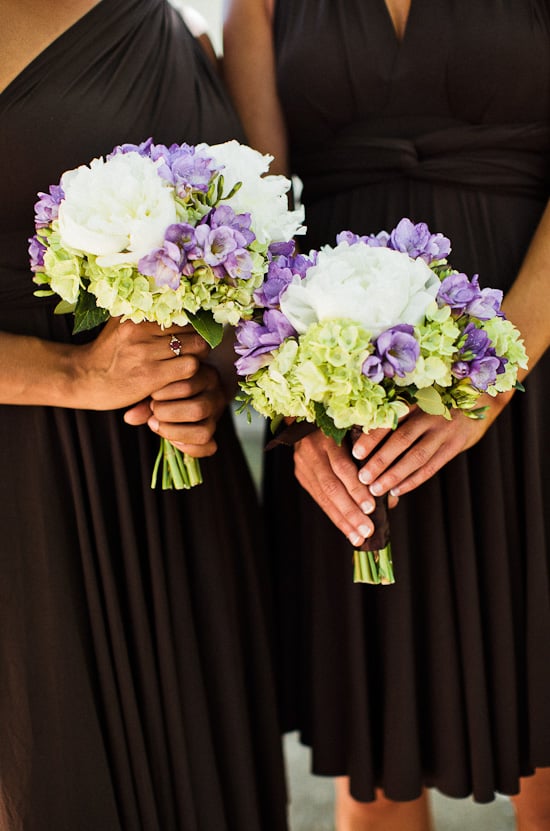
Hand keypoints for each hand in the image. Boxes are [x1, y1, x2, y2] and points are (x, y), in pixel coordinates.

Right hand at [74, 320, 209, 409]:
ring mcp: (146, 353)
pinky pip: (189, 368)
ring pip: (196, 347)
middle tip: (195, 350)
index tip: (192, 333)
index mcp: (137, 316)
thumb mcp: (119, 323)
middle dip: (199, 341)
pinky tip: (181, 377)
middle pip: (193, 330)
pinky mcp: (151, 375)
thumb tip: (171, 298)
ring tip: (190, 363)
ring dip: (198, 357)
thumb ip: (142, 312)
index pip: (182, 313)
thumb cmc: (107, 352)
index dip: (193, 325)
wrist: (83, 378)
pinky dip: (191, 373)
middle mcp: (141, 331)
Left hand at [124, 364, 225, 456]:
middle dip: (169, 414)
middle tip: (154, 409)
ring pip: (204, 432)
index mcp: (206, 375)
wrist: (188, 387)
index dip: (165, 393)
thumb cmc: (169, 383)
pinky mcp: (213, 433)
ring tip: (156, 423)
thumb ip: (145, 398)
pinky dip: (186, 447)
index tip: (153, 394)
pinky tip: (170, 438)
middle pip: (198, 410)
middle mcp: (216, 395)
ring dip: (174, 431)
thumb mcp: (159, 384)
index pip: (189, 386)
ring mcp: (216, 416)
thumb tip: (130, 418)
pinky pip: (208, 448)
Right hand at [293, 429, 394, 546]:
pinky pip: (318, 498)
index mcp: (329, 436)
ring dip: (342, 520)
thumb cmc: (343, 425)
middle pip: (331, 486)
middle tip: (367, 530)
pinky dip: (334, 515)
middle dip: (350, 511)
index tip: (372, 508)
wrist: (307, 418)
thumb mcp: (357, 433)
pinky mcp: (301, 474)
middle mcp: (313, 451)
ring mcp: (304, 463)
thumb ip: (373, 458)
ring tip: (358, 538)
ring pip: (323, 496)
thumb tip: (390, 499)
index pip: (342, 467)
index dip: (356, 489)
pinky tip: (347, 530)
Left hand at [353, 393, 512, 496]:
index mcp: (415, 401)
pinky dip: (413, 480)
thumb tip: (364, 435)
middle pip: (401, 440)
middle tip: (362, 478)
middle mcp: (429, 415)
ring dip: (394, 476)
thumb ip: (399, 414)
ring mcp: (444, 431)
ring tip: (376, 489)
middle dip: (380, 461)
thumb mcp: (420, 399)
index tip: (355, 453)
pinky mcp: (456, 445)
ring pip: (416, 457)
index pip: (390, 420)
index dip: (372, 437)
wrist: (481, 398)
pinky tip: (397, 490)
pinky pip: (432, 467)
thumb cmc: (438, 401)